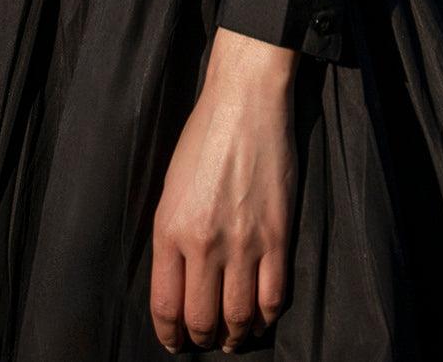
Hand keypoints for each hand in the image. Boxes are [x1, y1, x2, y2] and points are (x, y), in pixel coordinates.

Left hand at [150, 28, 297, 352]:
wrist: (245, 103)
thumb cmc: (202, 138)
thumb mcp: (170, 187)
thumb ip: (172, 236)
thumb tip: (178, 282)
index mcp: (169, 229)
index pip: (165, 305)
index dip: (170, 333)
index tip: (174, 341)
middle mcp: (204, 243)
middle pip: (202, 319)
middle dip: (201, 337)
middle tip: (205, 338)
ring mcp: (244, 243)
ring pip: (238, 317)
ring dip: (235, 335)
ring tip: (233, 336)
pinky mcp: (278, 236)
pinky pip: (274, 296)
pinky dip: (266, 316)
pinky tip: (260, 316)